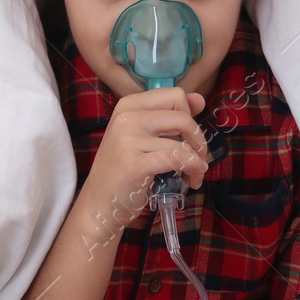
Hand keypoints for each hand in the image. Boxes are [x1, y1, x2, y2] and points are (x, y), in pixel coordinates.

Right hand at [84, 86, 209, 229]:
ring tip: (194, 174)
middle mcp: (127, 117)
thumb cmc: (123, 170)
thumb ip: (169, 116)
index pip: (175, 95)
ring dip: (197, 161)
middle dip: (198, 139)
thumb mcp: (143, 136)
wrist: (99, 203)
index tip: (189, 137)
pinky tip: (192, 179)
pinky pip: (177, 159)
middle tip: (198, 157)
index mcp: (129, 105)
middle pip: (183, 117)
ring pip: (182, 142)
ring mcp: (128, 140)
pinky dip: (192, 169)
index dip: (191, 117)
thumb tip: (200, 99)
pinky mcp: (135, 164)